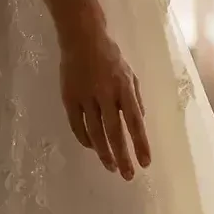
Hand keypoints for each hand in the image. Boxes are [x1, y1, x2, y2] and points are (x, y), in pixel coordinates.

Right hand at [58, 18, 150, 179]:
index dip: (140, 144)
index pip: (135, 122)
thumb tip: (139, 122)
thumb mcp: (130, 74)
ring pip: (94, 132)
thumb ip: (135, 98)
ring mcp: (85, 96)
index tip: (145, 163)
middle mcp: (105, 94)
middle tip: (127, 175)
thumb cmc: (110, 56)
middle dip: (122, 155)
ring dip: (103, 152)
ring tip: (111, 167)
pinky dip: (85, 139)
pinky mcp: (69, 98)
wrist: (81, 38)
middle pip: (114, 132)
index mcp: (124, 88)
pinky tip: (92, 148)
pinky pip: (77, 125)